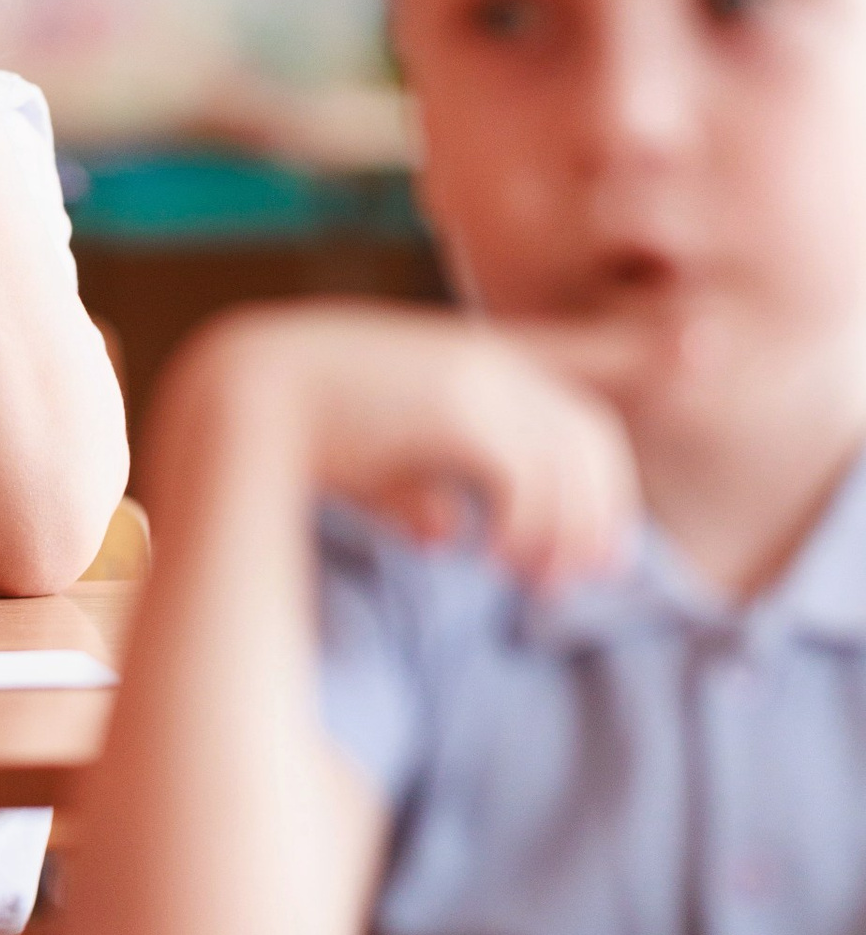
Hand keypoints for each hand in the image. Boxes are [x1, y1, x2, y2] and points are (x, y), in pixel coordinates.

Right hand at [177, 305, 645, 589]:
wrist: (231, 404)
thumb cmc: (279, 439)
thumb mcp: (364, 466)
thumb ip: (414, 492)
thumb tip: (448, 535)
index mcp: (458, 360)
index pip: (566, 353)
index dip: (639, 351)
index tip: (703, 351)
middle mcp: (478, 358)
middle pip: (584, 434)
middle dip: (598, 507)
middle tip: (584, 577)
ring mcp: (473, 373)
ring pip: (567, 461)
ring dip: (564, 532)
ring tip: (537, 583)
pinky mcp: (461, 402)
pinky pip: (527, 477)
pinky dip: (524, 527)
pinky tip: (488, 558)